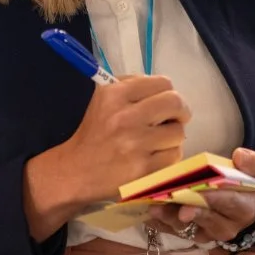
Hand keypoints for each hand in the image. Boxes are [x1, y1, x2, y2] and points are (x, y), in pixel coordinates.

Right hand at [23, 75, 191, 240]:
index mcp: (115, 95)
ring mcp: (135, 145)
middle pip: (176, 104)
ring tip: (158, 142)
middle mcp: (126, 117)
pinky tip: (154, 157)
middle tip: (175, 119)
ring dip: (172, 137)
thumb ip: (131, 88)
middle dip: (181, 111)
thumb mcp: (102, 100)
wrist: (74, 171)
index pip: (162, 83)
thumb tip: (164, 90)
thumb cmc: (91, 134)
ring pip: (178, 133)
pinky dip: (168, 156)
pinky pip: (174, 156)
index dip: (168, 92)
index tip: (165, 103)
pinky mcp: (143, 169)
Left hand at [149, 148, 254, 243]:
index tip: (199, 192)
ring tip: (155, 208)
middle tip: (175, 206)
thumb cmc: (250, 183)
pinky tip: (149, 216)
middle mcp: (227, 226)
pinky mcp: (193, 235)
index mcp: (244, 208)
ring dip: (170, 219)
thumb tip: (239, 156)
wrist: (246, 203)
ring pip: (188, 230)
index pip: (229, 203)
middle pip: (206, 220)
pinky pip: (176, 233)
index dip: (213, 199)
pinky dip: (161, 225)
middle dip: (189, 212)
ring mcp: (209, 233)